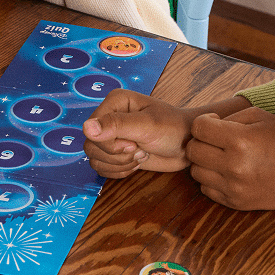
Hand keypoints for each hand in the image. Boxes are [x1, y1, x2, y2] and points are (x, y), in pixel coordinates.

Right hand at [83, 89, 198, 177]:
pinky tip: (136, 163)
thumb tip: (86, 128)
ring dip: (119, 165)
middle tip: (139, 150)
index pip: (92, 129)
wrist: (188, 144)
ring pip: (95, 159)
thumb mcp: (146, 125)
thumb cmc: (173, 128)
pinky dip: (119, 171)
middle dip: (116, 156)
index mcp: (113, 103)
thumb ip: (116, 125)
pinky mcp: (116, 152)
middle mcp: (109, 117)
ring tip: (140, 155)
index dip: (110, 143)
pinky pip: (102, 167)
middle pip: (91, 146)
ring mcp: (112, 136)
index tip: (133, 143)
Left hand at [186, 106, 274, 211]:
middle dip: (200, 141)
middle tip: (215, 140)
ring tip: (220, 156)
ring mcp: (235, 187)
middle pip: (193, 151)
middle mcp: (234, 166)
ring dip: (203, 161)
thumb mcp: (259, 115)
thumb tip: (207, 125)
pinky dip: (211, 179)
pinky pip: (206, 189)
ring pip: (196, 172)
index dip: (203, 122)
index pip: (198, 129)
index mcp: (240, 140)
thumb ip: (228, 117)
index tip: (216, 123)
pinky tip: (225, 171)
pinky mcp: (237, 203)